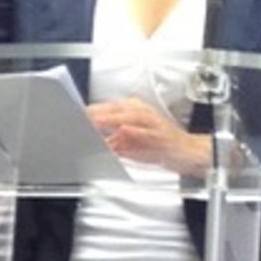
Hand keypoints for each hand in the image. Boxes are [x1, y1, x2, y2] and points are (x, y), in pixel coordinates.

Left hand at [86, 97, 209, 175]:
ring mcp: (152, 122)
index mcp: (133, 110)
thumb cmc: (158, 147)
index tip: (74, 116)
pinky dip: (134, 130)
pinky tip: (123, 130)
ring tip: (96, 121)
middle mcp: (142, 112)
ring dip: (112, 118)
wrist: (186, 153)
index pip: (107, 108)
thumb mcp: (131, 143)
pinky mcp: (160, 133)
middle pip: (115, 109)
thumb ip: (114, 141)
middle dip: (97, 114)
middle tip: (80, 118)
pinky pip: (146, 130)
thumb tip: (95, 143)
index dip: (91, 112)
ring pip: (129, 116)